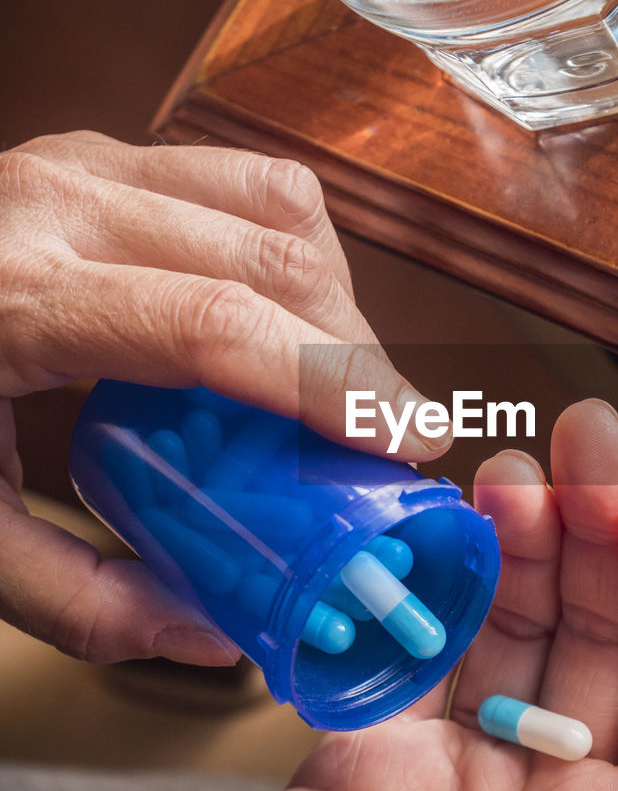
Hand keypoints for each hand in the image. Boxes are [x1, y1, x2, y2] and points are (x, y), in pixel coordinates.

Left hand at [0, 132, 444, 665]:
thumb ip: (80, 598)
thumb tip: (215, 634)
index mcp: (16, 294)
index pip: (218, 325)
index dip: (330, 388)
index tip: (405, 446)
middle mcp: (60, 202)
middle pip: (273, 264)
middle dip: (356, 357)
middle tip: (386, 441)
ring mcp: (85, 162)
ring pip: (279, 207)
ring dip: (336, 298)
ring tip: (336, 385)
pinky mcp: (103, 156)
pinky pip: (245, 184)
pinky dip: (295, 253)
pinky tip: (286, 320)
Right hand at [115, 399, 617, 790]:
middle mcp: (557, 788)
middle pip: (608, 630)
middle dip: (605, 529)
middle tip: (582, 441)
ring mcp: (466, 760)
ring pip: (520, 621)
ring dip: (528, 538)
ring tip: (514, 472)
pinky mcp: (378, 743)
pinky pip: (423, 640)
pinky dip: (437, 579)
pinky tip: (449, 524)